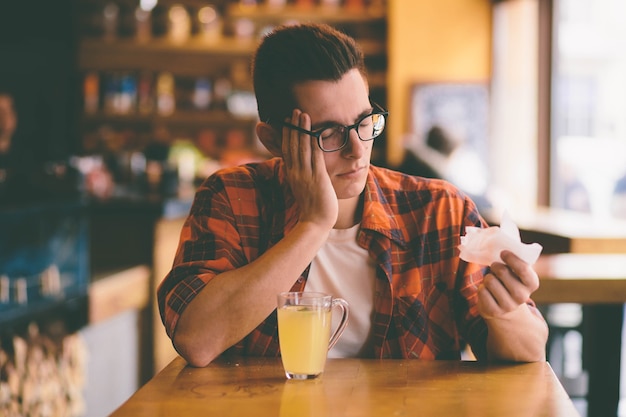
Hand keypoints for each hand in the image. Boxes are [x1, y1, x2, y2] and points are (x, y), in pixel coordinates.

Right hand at [282, 109, 337, 228]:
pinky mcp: (317, 178)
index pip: (287, 149)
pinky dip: (314, 143)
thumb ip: (300, 175)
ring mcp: (306, 174)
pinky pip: (315, 156)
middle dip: (294, 127)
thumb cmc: (312, 207)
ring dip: (303, 130)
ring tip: (303, 115)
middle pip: (293, 145)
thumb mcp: (302, 187)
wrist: (315, 222)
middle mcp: (296, 172)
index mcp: (292, 174)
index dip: (287, 134)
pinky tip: (315, 132)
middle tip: (294, 111)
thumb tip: (298, 167)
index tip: (288, 121)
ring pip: (302, 147)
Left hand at [477, 250, 539, 319]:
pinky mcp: (494, 311)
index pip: (523, 269)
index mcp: (532, 283)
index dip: (511, 258)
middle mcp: (522, 296)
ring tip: (493, 282)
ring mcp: (508, 306)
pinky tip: (488, 292)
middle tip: (495, 267)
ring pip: (489, 280)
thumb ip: (515, 261)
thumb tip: (504, 247)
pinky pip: (481, 290)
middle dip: (495, 266)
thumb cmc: (510, 283)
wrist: (505, 309)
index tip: (503, 253)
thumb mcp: (517, 273)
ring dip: (488, 278)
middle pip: (502, 271)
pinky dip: (482, 288)